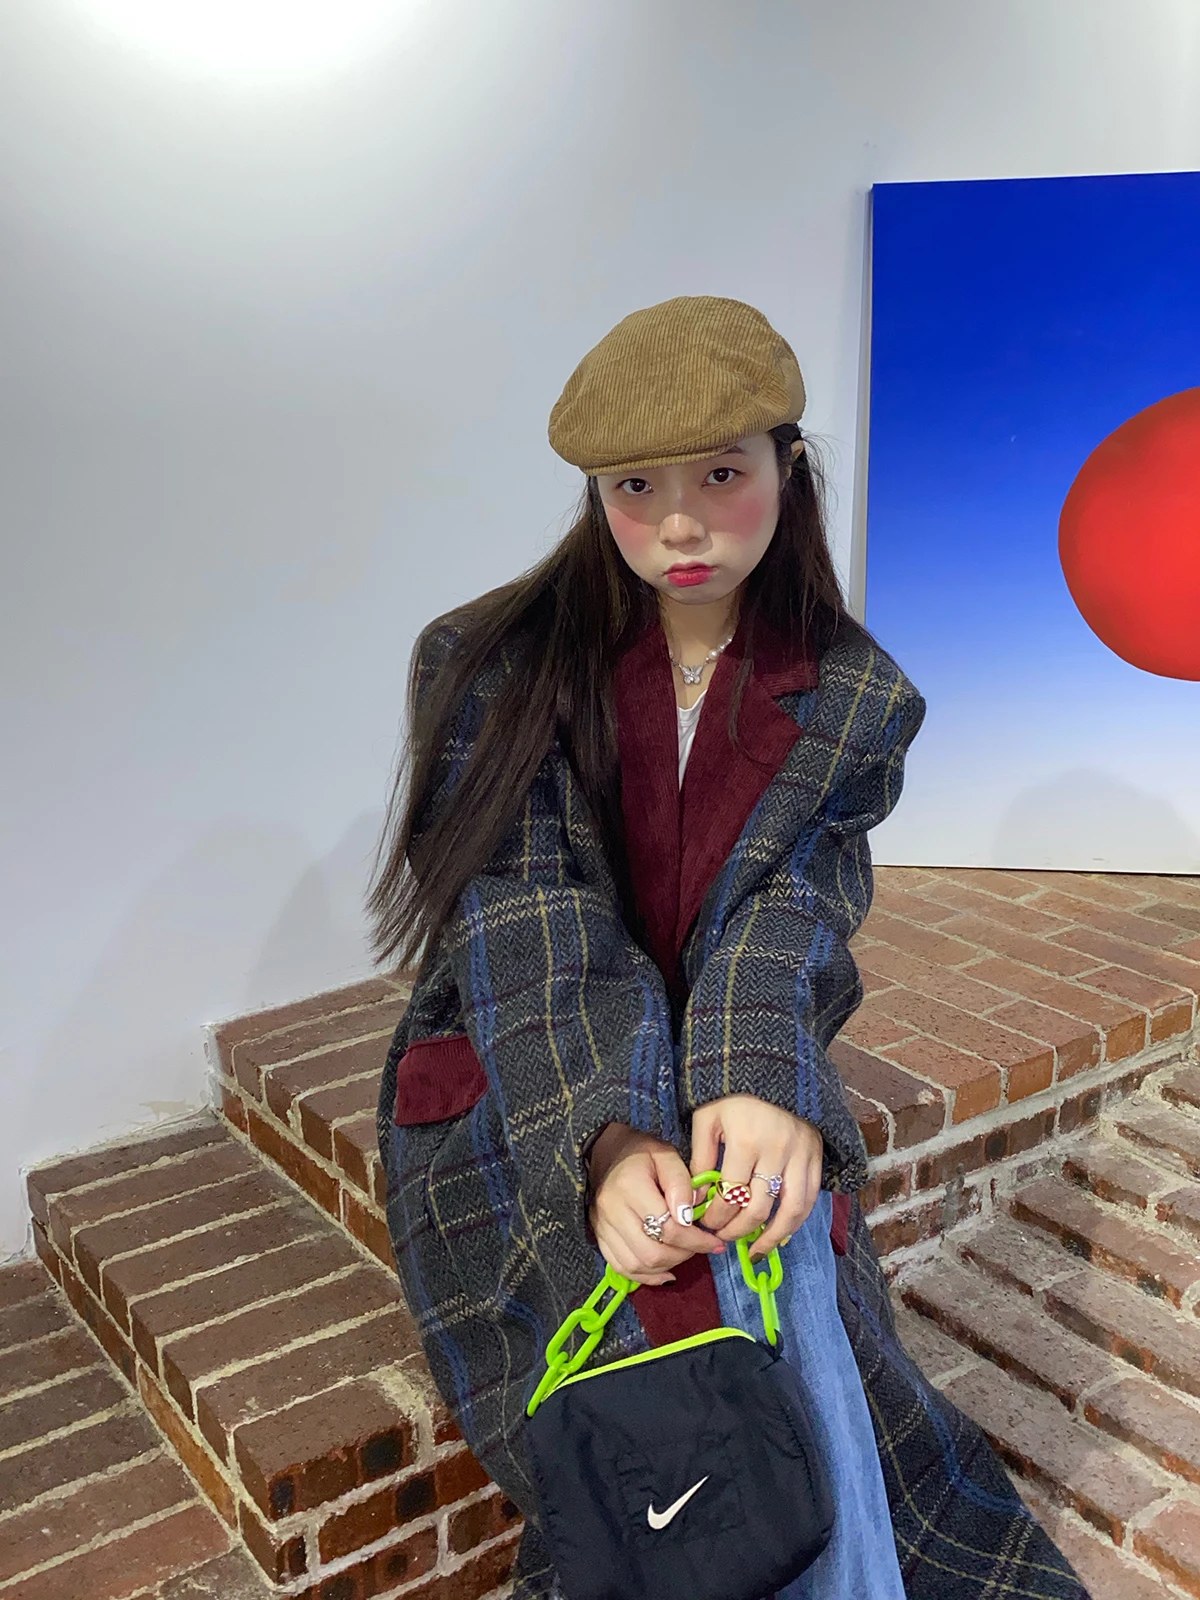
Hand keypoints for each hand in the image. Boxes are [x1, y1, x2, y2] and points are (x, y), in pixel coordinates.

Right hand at [586, 1123, 727, 1285]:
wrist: (606, 1151)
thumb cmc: (641, 1153)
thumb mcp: (667, 1156)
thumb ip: (682, 1183)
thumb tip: (690, 1218)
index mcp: (630, 1186)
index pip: (668, 1228)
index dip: (696, 1240)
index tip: (715, 1241)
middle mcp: (612, 1210)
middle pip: (652, 1253)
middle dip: (684, 1255)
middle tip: (701, 1245)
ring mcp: (602, 1226)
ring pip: (637, 1265)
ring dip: (667, 1266)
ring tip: (684, 1253)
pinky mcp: (599, 1236)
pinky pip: (621, 1267)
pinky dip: (645, 1275)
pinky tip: (665, 1269)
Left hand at [690, 1096, 823, 1257]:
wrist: (771, 1065)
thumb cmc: (732, 1094)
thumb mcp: (707, 1117)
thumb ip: (700, 1157)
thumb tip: (695, 1198)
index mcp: (745, 1141)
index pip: (729, 1196)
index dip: (716, 1217)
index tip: (705, 1224)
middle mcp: (776, 1151)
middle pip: (758, 1208)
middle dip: (737, 1230)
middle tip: (722, 1238)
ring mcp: (800, 1155)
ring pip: (790, 1211)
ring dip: (771, 1236)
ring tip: (754, 1250)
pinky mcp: (816, 1156)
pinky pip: (810, 1199)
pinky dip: (796, 1222)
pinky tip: (780, 1233)